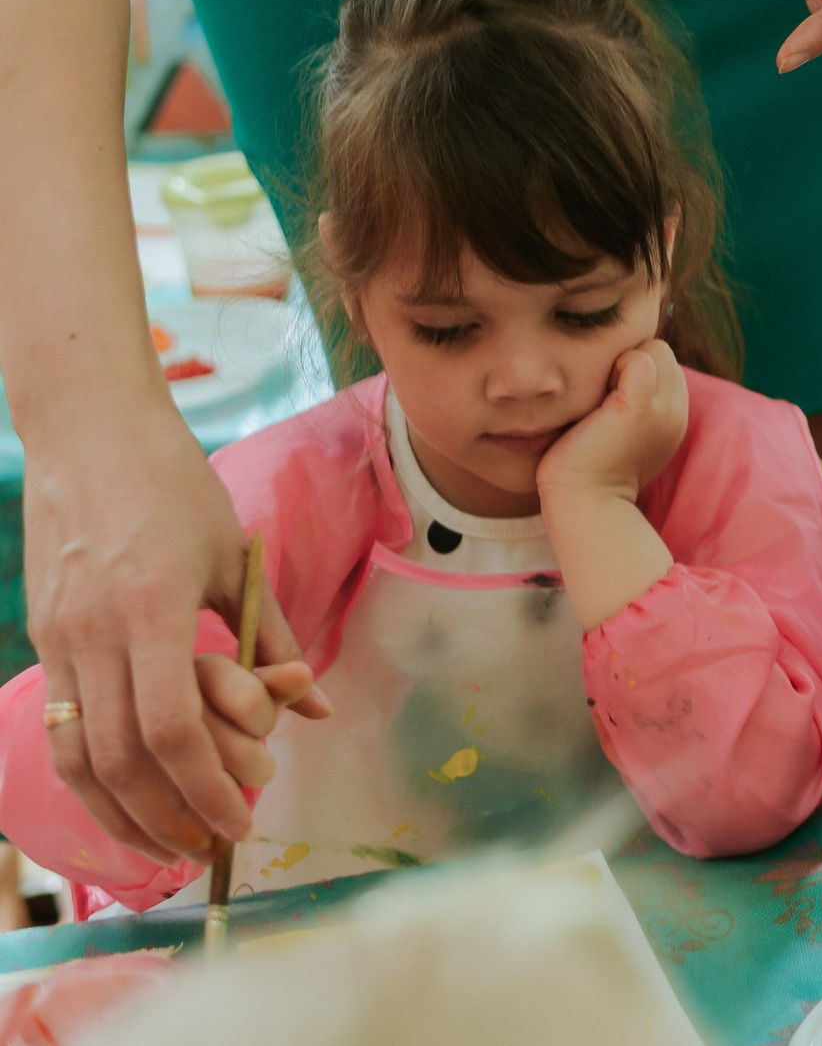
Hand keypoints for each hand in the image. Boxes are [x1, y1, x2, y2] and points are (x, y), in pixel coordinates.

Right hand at [28, 406, 314, 861]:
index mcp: (152, 610)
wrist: (91, 436)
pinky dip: (90, 776)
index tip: (242, 820)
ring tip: (168, 842)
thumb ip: (272, 635)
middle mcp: (96, 633)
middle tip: (212, 847)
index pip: (171, 730)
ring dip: (122, 812)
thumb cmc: (176, 488)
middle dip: (168, 816)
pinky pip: (61, 727)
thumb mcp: (232, 558)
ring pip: (78, 755)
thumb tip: (317, 703)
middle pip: (121, 759)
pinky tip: (124, 797)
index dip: (206, 787)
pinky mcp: (44, 636)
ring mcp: (60, 638)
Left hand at [536, 340, 688, 510]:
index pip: (664, 363)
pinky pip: (638, 359)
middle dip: (632, 361)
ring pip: (654, 349)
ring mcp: (662, 409)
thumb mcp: (625, 432)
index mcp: (674, 417)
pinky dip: (616, 365)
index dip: (636, 369)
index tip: (611, 396)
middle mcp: (676, 411)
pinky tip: (598, 395)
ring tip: (602, 397)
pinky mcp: (637, 408)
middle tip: (604, 395)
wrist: (583, 503)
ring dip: (623, 362)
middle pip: (661, 351)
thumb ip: (634, 403)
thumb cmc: (589, 467)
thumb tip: (618, 372)